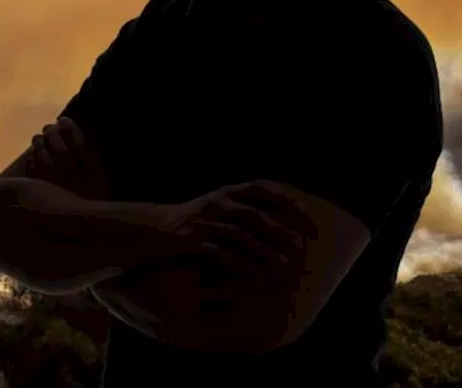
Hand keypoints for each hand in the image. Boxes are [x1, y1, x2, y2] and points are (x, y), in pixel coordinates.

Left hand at [23, 117, 109, 199]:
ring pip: (42, 156)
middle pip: (59, 147)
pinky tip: (34, 156)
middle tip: (49, 127)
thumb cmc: (93, 201)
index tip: (64, 119)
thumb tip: (72, 130)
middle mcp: (74, 181)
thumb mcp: (100, 179)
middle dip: (52, 132)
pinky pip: (32, 170)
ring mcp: (54, 188)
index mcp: (94, 176)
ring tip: (39, 138)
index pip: (80, 143)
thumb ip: (91, 156)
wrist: (80, 232)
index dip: (70, 127)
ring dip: (38, 143)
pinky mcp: (40, 196)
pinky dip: (32, 159)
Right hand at [159, 180, 314, 282]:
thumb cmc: (194, 220)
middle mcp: (216, 203)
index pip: (260, 188)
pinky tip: (257, 274)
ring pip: (241, 236)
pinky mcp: (194, 240)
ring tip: (282, 267)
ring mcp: (205, 221)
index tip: (306, 212)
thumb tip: (280, 224)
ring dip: (264, 252)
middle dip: (280, 231)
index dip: (285, 198)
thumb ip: (243, 210)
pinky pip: (222, 253)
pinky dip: (242, 264)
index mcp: (225, 192)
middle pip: (254, 215)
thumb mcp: (218, 207)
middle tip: (300, 246)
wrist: (155, 227)